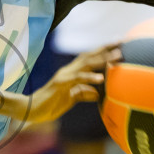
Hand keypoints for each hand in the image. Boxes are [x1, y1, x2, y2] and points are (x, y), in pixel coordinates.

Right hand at [0, 44, 119, 124]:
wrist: (31, 110)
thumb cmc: (50, 105)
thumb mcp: (70, 99)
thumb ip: (83, 94)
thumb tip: (97, 94)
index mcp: (71, 73)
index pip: (89, 58)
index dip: (103, 51)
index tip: (118, 45)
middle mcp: (69, 70)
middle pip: (90, 55)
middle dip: (106, 48)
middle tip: (122, 43)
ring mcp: (64, 76)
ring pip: (86, 63)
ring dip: (103, 59)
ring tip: (117, 57)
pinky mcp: (61, 84)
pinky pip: (77, 79)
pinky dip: (89, 77)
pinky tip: (101, 79)